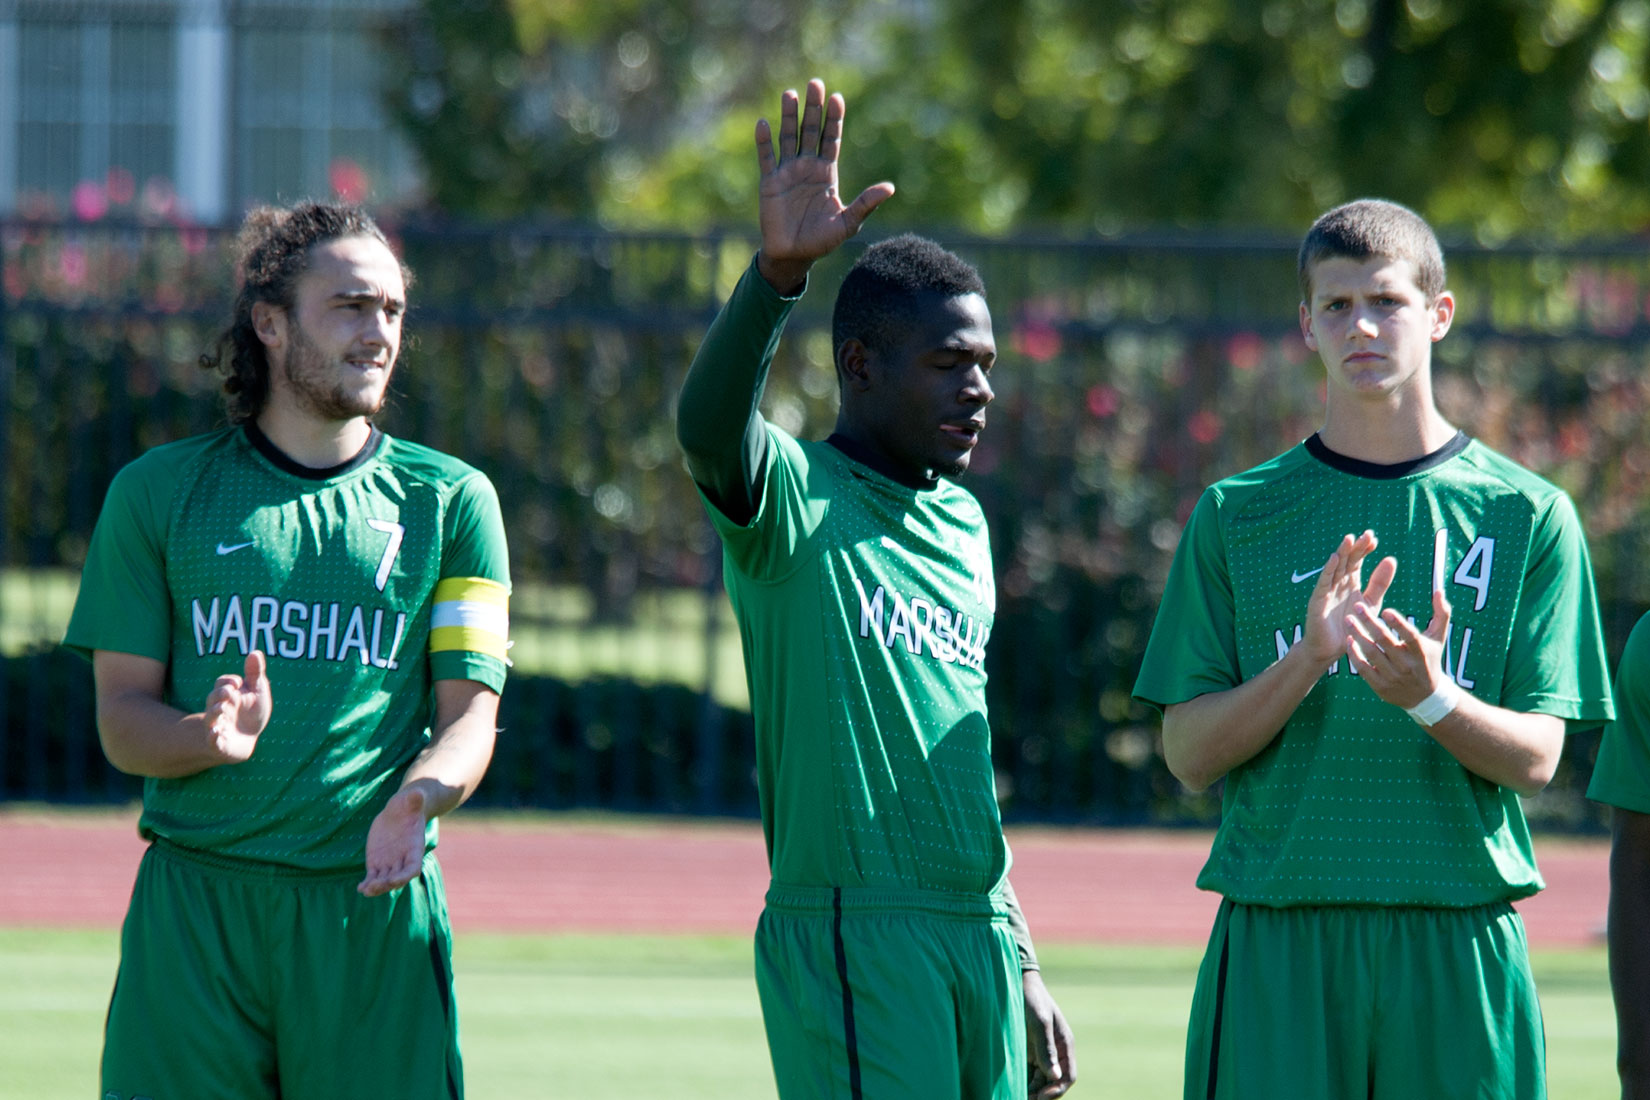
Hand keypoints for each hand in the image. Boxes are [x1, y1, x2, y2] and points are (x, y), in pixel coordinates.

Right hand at [202, 650, 270, 763]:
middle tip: (229, 693)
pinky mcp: (219, 743)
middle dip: (220, 694)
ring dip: (214, 713)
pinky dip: (213, 737)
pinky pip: (212, 740)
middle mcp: (220, 708)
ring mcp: (218, 725)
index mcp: (228, 694)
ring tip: (223, 708)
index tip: (240, 682)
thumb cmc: (252, 711)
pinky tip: (216, 733)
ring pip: (210, 718)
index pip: (222, 683)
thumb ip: (255, 673)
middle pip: (213, 698)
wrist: (249, 738)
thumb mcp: (257, 691)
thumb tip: (255, 652)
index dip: (228, 681)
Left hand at [360, 784, 430, 896]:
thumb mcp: (412, 799)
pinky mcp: (377, 863)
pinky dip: (367, 884)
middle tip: (375, 886)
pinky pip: (372, 877)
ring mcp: (390, 863)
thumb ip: (415, 798)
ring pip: (384, 880)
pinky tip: (360, 888)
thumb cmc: (409, 803)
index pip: (413, 868)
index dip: (405, 875)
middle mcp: (403, 860)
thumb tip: (417, 793)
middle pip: (397, 878)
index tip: (396, 880)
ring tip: (366, 890)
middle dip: (387, 884)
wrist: (399, 811)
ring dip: (376, 887)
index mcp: (414, 848)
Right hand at [754, 78, 894, 291]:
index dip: (835, 119)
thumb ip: (866, 203)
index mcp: (827, 173)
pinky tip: (763, 123)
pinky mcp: (769, 183)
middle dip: (814, 108)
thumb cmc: (822, 241)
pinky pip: (766, 158)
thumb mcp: (848, 223)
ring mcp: (787, 173)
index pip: (831, 139)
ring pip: (788, 138)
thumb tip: (890, 188)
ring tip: (790, 94)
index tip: (837, 98)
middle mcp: (807, 167)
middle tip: (815, 83)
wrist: (794, 256)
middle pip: (811, 131)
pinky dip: (763, 142)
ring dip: (789, 116)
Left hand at [1023, 970, 1075, 1097]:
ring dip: (1032, 1091)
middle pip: (1054, 1082)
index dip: (1056, 1090)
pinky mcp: (1028, 1052)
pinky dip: (1023, 1083)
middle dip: (1042, 1094)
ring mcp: (1041, 1052)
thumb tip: (1055, 1076)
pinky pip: (1029, 1073)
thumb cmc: (1031, 998)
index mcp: (1064, 1044)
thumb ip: (1046, 1049)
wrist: (1015, 982)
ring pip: (1040, 1081)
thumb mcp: (1040, 1022)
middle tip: (1026, 1099)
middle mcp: (1056, 1052)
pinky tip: (1013, 1087)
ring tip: (1017, 1095)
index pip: (1068, 1076)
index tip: (1040, 1097)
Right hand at [1300, 531, 1395, 665]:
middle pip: (1348, 560)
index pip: (1358, 561)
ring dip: (1342, 553)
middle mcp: (1338, 583)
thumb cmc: (1350, 626)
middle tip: (1367, 535)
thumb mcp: (1370, 603)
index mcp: (1351, 582)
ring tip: (1350, 539)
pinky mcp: (1318, 601)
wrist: (1330, 649)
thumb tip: (1391, 559)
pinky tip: (1335, 559)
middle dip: (1357, 547)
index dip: (1365, 550)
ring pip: (1335, 568)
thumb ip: (1379, 583)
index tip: (1375, 540)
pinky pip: (1323, 583)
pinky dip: (1328, 570)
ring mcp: (1327, 590)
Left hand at [1346, 584, 1451, 708]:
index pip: (1410, 636)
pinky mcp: (1380, 686)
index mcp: (1421, 652)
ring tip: (1348, 620)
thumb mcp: (1439, 638)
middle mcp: (1407, 665)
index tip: (1386, 610)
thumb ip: (1442, 613)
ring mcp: (1393, 677)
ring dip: (1358, 635)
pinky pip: (1364, 669)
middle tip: (1357, 606)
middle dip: (1369, 622)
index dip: (1399, 624)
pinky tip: (1349, 640)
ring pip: (1371, 654)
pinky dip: (1355, 655)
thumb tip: (1439, 590)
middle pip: (1385, 641)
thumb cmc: (1430, 659)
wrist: (1425, 696)